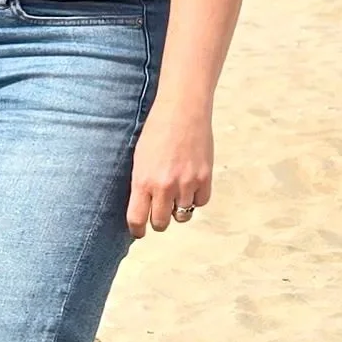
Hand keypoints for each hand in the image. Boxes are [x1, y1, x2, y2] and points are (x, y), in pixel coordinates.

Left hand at [126, 98, 213, 238]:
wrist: (182, 109)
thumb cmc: (157, 131)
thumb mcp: (140, 158)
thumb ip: (141, 184)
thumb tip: (143, 208)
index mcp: (142, 180)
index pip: (137, 220)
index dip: (137, 230)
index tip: (138, 231)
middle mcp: (164, 186)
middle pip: (161, 223)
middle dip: (158, 221)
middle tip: (159, 214)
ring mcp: (186, 183)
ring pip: (183, 216)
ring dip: (179, 209)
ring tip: (176, 193)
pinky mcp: (205, 178)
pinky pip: (201, 202)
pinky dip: (196, 198)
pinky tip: (191, 185)